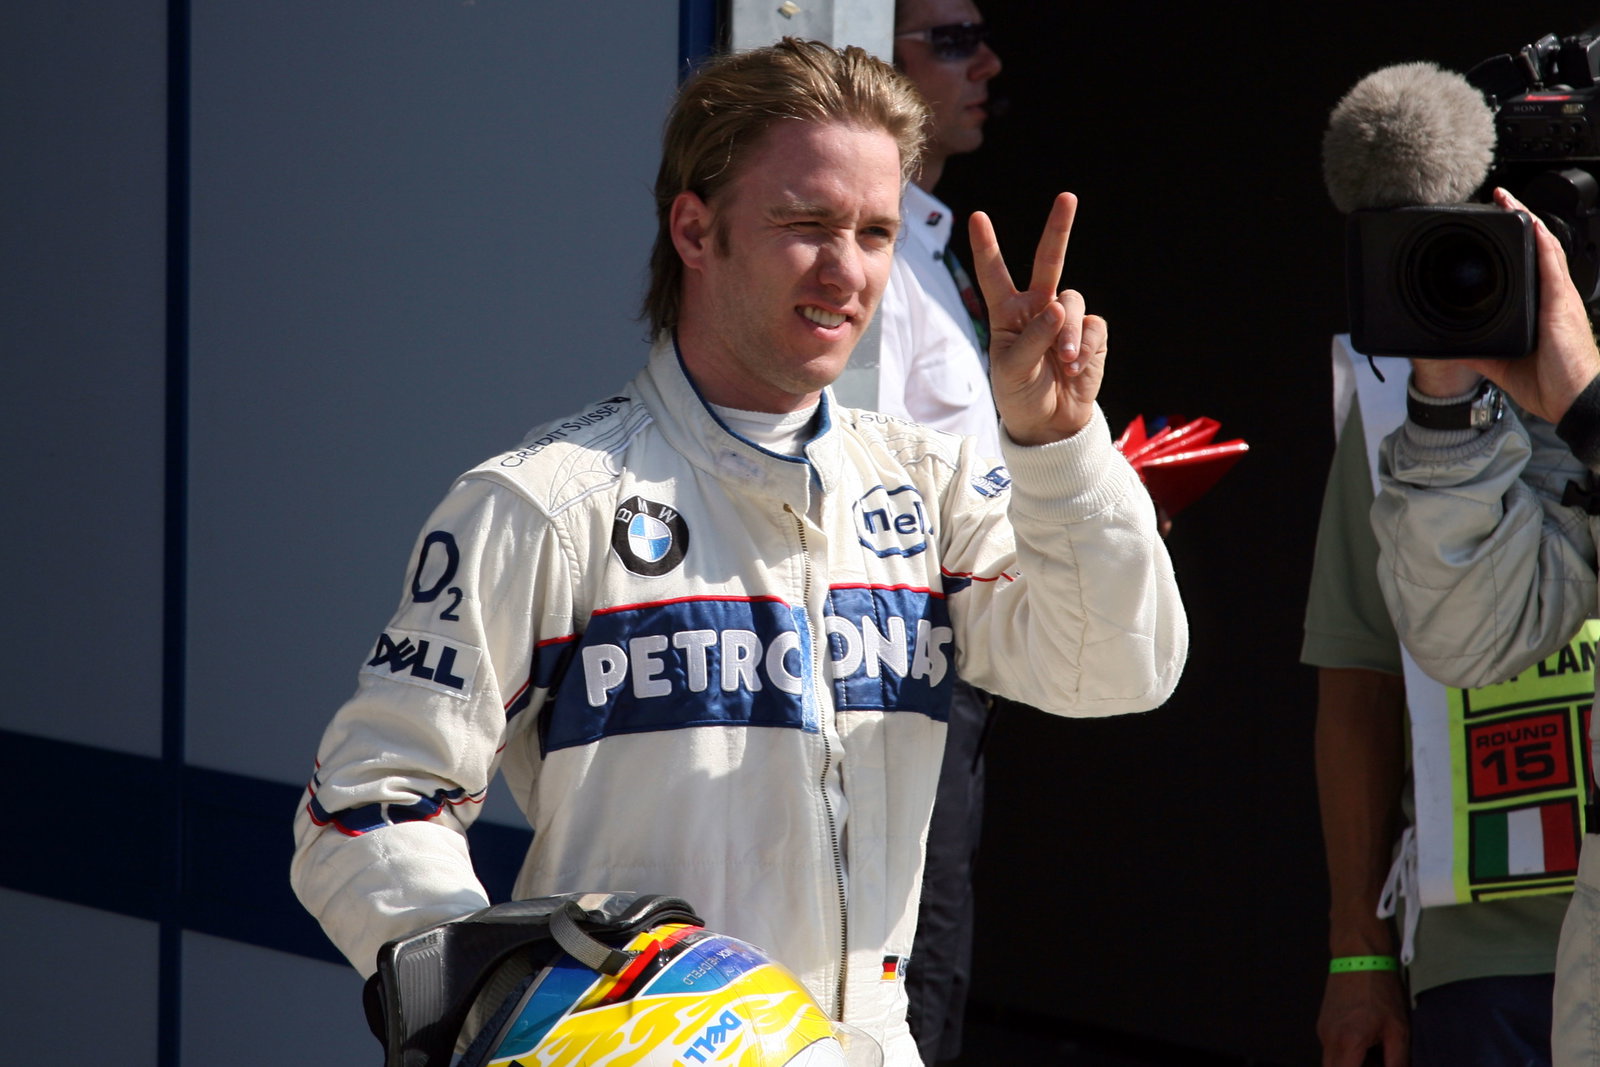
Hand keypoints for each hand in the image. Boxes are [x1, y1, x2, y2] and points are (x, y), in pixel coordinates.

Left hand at [969, 192, 1106, 444]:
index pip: (995, 274)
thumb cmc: (1020, 394)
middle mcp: (1037, 308)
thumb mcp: (1012, 371)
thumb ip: (1033, 339)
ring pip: (1073, 301)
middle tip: (1068, 198)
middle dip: (1059, 229)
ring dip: (1068, 333)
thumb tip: (1060, 309)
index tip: (977, 217)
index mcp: (1007, 313)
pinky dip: (1084, 348)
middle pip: (1049, 261)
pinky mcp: (1091, 334)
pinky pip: (1093, 328)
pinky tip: (1075, 368)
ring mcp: (1066, 319)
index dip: (987, 246)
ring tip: (1064, 361)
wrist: (1050, 423)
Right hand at [1317, 971, 1409, 1066]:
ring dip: (1350, 1065)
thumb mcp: (1398, 1029)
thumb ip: (1397, 1062)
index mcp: (1348, 1043)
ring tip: (1374, 1054)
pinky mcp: (1323, 1024)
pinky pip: (1331, 1050)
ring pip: (1331, 1063)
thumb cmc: (1380, 990)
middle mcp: (1329, 1040)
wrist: (1358, 957)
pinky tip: (1366, 1044)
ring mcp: (1322, 1031)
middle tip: (1374, 1062)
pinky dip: (1346, 1055)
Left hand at [1413, 188, 1599, 420]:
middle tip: (1498, 201)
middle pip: (1536, 249)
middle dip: (1519, 222)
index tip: (1494, 226)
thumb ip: (1482, 350)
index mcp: (1540, 308)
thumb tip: (1455, 345)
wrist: (1571, 399)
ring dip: (1527, 221)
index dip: (1514, 244)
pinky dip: (1541, 240)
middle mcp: (1551, 297)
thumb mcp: (1503, 362)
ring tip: (1508, 200)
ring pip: (1544, 248)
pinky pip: (1552, 264)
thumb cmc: (1549, 382)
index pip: (1527, 267)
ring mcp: (1558, 297)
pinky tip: (1530, 222)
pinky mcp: (1561, 302)